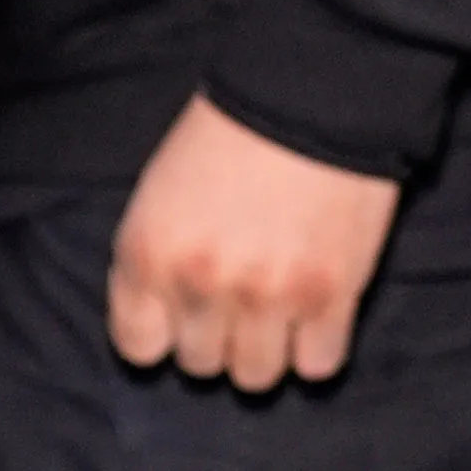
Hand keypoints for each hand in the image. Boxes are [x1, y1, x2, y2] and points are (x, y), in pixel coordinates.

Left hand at [106, 95, 396, 389]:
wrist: (314, 93)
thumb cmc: (229, 136)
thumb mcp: (159, 193)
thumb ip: (155, 260)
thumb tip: (163, 322)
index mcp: (149, 253)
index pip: (139, 348)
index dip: (163, 334)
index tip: (183, 315)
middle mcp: (201, 283)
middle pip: (200, 365)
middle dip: (218, 337)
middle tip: (240, 297)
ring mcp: (268, 296)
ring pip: (256, 378)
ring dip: (267, 349)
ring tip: (279, 310)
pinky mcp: (331, 297)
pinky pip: (318, 366)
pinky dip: (318, 347)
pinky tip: (318, 313)